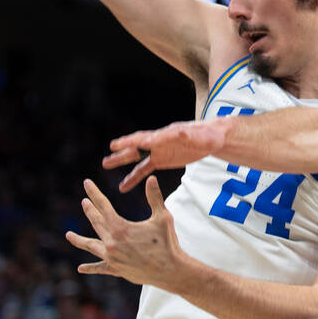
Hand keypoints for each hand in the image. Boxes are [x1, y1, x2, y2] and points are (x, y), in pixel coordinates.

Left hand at [65, 177, 185, 289]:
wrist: (170, 271)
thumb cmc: (167, 243)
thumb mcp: (163, 217)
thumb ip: (154, 197)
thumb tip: (151, 178)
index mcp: (120, 228)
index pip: (103, 205)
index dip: (94, 193)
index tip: (86, 183)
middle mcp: (111, 243)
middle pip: (96, 223)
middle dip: (90, 210)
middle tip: (84, 201)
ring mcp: (112, 257)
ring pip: (91, 246)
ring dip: (79, 240)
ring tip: (68, 235)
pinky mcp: (116, 269)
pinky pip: (99, 267)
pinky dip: (90, 267)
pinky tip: (81, 268)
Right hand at [103, 119, 227, 192]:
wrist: (212, 139)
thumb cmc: (206, 136)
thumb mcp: (197, 136)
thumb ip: (185, 135)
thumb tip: (174, 133)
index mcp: (166, 135)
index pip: (146, 138)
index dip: (132, 141)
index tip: (115, 144)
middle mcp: (158, 141)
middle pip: (136, 146)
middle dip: (122, 151)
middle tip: (106, 156)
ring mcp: (158, 150)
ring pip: (136, 157)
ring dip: (122, 161)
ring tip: (105, 165)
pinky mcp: (162, 159)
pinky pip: (144, 169)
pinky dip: (134, 177)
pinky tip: (124, 185)